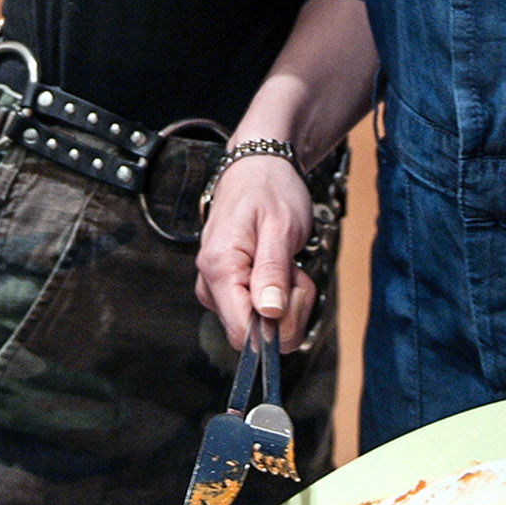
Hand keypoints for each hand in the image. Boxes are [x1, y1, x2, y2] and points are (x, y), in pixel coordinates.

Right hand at [194, 152, 317, 352]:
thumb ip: (273, 271)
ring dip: (285, 302)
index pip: (241, 332)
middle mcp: (211, 283)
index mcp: (220, 267)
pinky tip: (280, 269)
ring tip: (287, 263)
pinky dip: (278, 296)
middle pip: (251, 335)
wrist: (257, 169)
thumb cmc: (269, 189)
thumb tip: (269, 313)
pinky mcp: (229, 289)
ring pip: (258, 326)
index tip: (293, 295)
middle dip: (285, 312)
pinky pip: (257, 313)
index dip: (275, 328)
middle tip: (294, 272)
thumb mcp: (281, 225)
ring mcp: (218, 288)